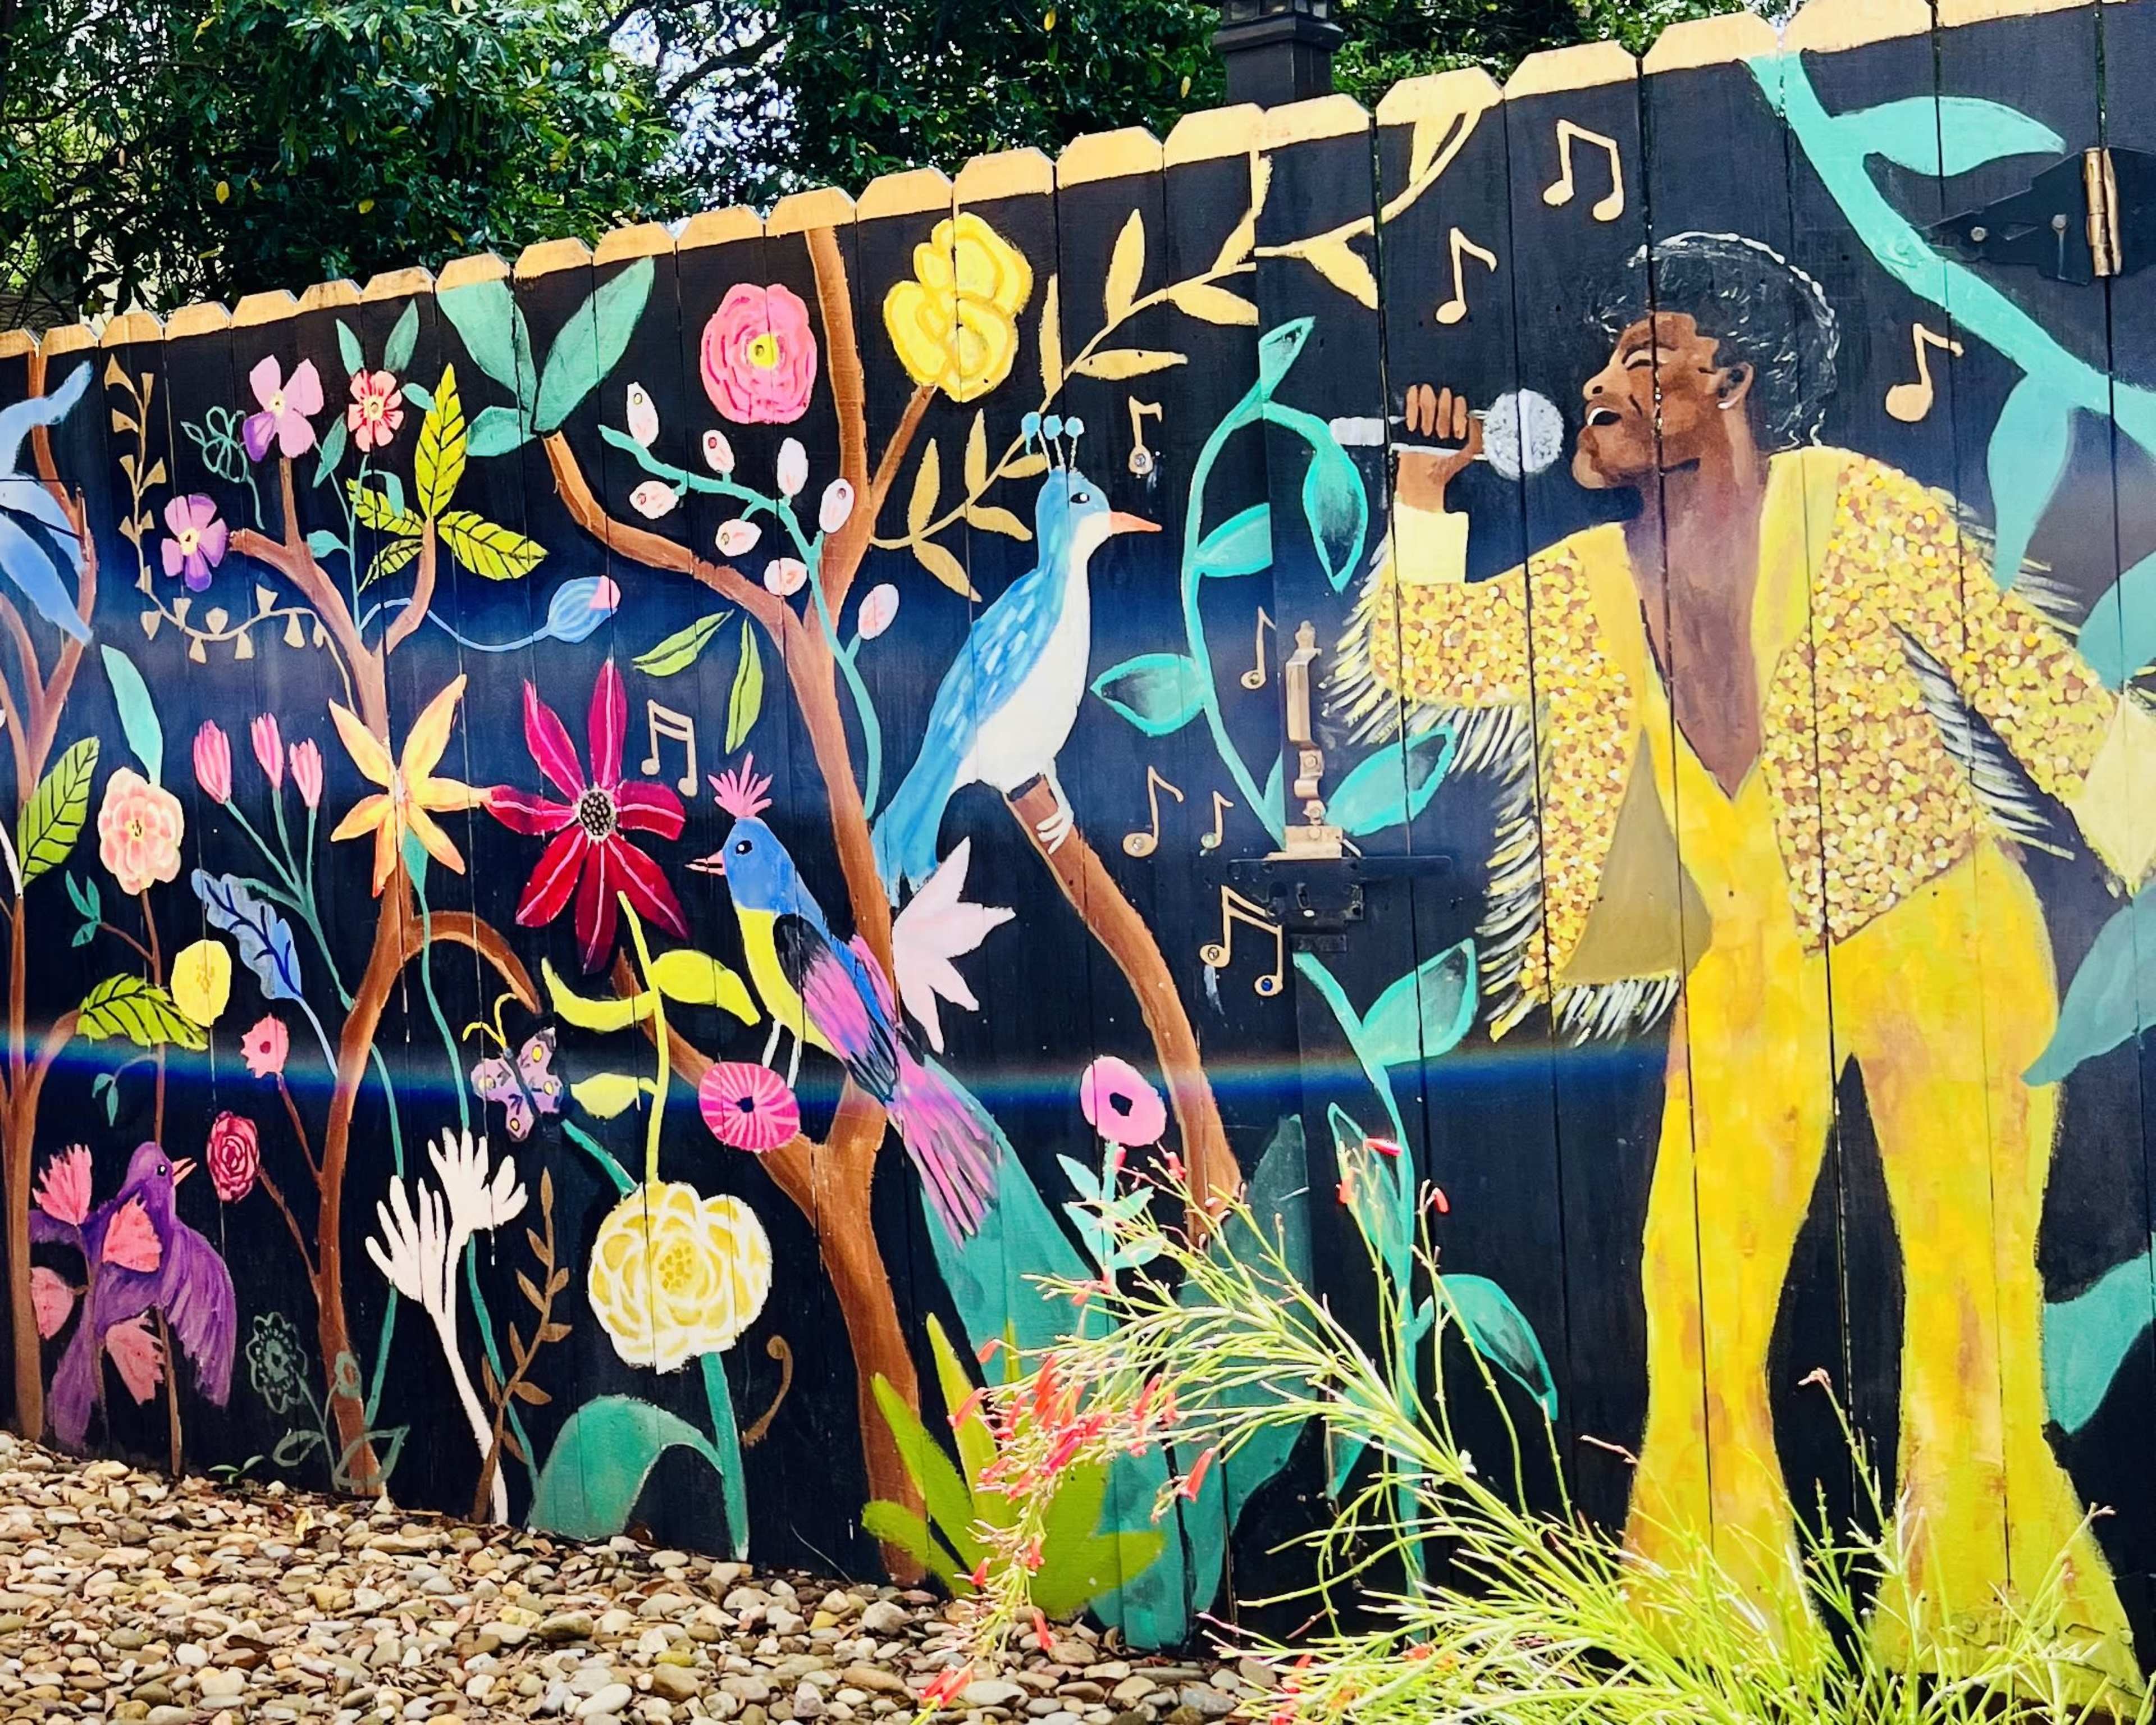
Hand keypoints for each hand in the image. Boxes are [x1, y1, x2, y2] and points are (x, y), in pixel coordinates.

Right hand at [1395, 385, 1481, 512]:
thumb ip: (1476, 436)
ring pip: (1428, 393)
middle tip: (1440, 435)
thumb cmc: (1442, 470)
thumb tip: (1475, 420)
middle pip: (1445, 395)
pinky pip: (1411, 398)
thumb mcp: (1466, 455)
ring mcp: (1425, 411)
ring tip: (1426, 433)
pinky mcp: (1409, 413)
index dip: (1458, 415)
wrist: (1421, 482)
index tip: (1455, 434)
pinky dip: (1412, 410)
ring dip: (1428, 415)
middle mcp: (1441, 413)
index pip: (1460, 402)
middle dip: (1443, 416)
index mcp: (1456, 419)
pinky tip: (1413, 426)